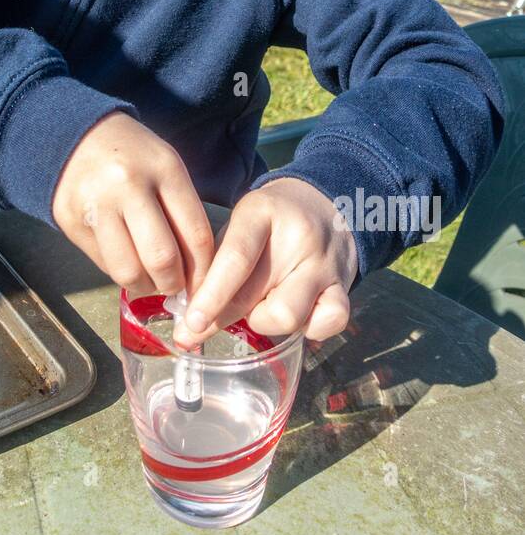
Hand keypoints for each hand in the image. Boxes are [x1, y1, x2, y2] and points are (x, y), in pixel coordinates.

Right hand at [52, 111, 215, 296]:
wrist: (77, 135)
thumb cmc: (134, 156)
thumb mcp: (168, 168)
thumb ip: (184, 214)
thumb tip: (196, 273)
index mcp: (164, 168)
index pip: (195, 235)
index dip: (203, 271)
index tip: (205, 284)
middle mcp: (128, 185)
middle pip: (161, 258)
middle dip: (174, 283)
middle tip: (175, 285)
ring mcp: (95, 205)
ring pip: (128, 271)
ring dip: (145, 285)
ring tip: (150, 279)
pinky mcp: (70, 222)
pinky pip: (103, 265)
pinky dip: (120, 271)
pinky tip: (127, 259)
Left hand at [172, 176, 358, 348]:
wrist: (325, 205)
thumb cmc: (269, 223)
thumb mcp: (238, 227)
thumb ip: (214, 266)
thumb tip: (189, 322)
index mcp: (261, 212)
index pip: (235, 259)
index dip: (210, 296)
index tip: (190, 324)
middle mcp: (298, 237)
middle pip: (255, 296)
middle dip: (221, 318)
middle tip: (201, 326)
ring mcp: (324, 263)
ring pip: (288, 317)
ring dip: (264, 322)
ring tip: (260, 305)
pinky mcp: (345, 285)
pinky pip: (327, 324)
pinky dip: (307, 329)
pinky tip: (296, 314)